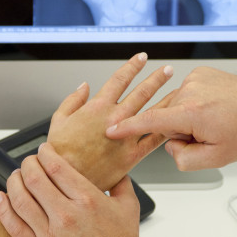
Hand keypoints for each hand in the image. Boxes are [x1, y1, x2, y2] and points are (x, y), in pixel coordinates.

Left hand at [0, 142, 146, 236]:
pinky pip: (14, 227)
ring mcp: (51, 234)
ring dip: (13, 182)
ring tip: (16, 177)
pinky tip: (1, 198)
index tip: (44, 150)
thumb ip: (120, 182)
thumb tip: (115, 168)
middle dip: (28, 164)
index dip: (45, 153)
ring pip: (20, 199)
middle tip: (29, 162)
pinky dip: (3, 210)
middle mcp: (67, 215)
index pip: (56, 167)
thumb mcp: (129, 206)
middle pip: (34, 178)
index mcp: (87, 200)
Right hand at [47, 53, 172, 189]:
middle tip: (168, 70)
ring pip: (152, 113)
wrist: (67, 178)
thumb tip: (84, 87)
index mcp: (97, 108)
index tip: (141, 58)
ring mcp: (126, 137)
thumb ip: (72, 100)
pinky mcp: (132, 156)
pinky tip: (174, 124)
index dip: (132, 66)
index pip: (120, 80)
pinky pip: (153, 141)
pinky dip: (165, 131)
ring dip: (167, 100)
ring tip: (178, 91)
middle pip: (142, 92)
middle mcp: (115, 118)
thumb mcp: (58, 120)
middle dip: (156, 79)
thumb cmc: (61, 153)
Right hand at [106, 66, 236, 169]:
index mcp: (192, 113)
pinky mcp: (200, 73)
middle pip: (165, 117)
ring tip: (213, 121)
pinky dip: (193, 104)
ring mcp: (195, 80)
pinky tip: (213, 109)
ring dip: (187, 117)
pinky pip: (185, 93)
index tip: (111, 130)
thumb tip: (170, 147)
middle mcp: (190, 92)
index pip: (150, 121)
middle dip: (179, 130)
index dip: (127, 128)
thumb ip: (183, 158)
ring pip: (174, 106)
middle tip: (206, 135)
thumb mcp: (215, 158)